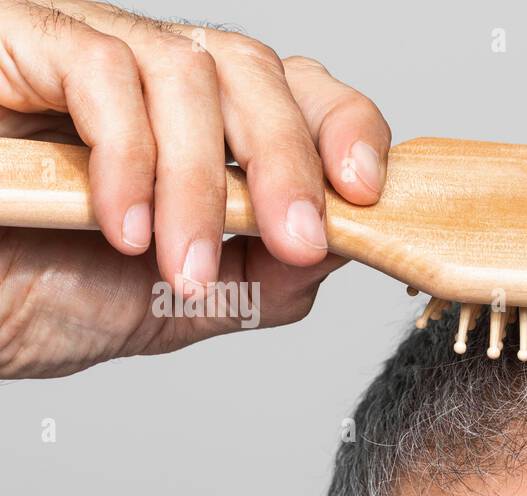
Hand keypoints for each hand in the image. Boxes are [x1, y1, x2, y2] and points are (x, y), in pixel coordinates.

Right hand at [0, 0, 391, 377]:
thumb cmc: (37, 295)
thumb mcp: (181, 300)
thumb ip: (265, 275)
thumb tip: (343, 242)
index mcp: (192, 123)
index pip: (292, 86)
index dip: (342, 124)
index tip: (364, 193)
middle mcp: (144, 74)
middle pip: (252, 67)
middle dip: (287, 160)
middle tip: (294, 240)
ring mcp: (81, 47)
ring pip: (187, 69)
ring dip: (200, 182)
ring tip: (181, 268)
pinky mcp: (17, 37)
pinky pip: (101, 69)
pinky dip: (131, 159)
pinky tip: (123, 230)